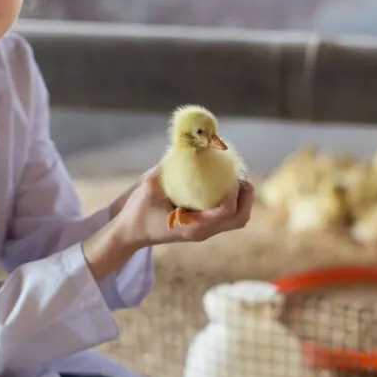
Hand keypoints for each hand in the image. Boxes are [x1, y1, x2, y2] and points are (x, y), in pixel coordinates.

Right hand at [111, 166, 254, 248]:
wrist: (129, 233)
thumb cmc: (138, 211)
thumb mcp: (150, 185)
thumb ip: (169, 166)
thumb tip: (188, 143)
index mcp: (193, 226)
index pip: (226, 211)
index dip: (234, 190)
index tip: (229, 171)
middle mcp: (203, 232)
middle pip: (240, 218)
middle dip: (247, 196)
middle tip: (240, 175)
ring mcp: (204, 232)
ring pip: (236, 220)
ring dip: (242, 199)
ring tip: (234, 178)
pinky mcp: (202, 228)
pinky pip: (226, 217)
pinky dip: (232, 201)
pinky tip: (222, 184)